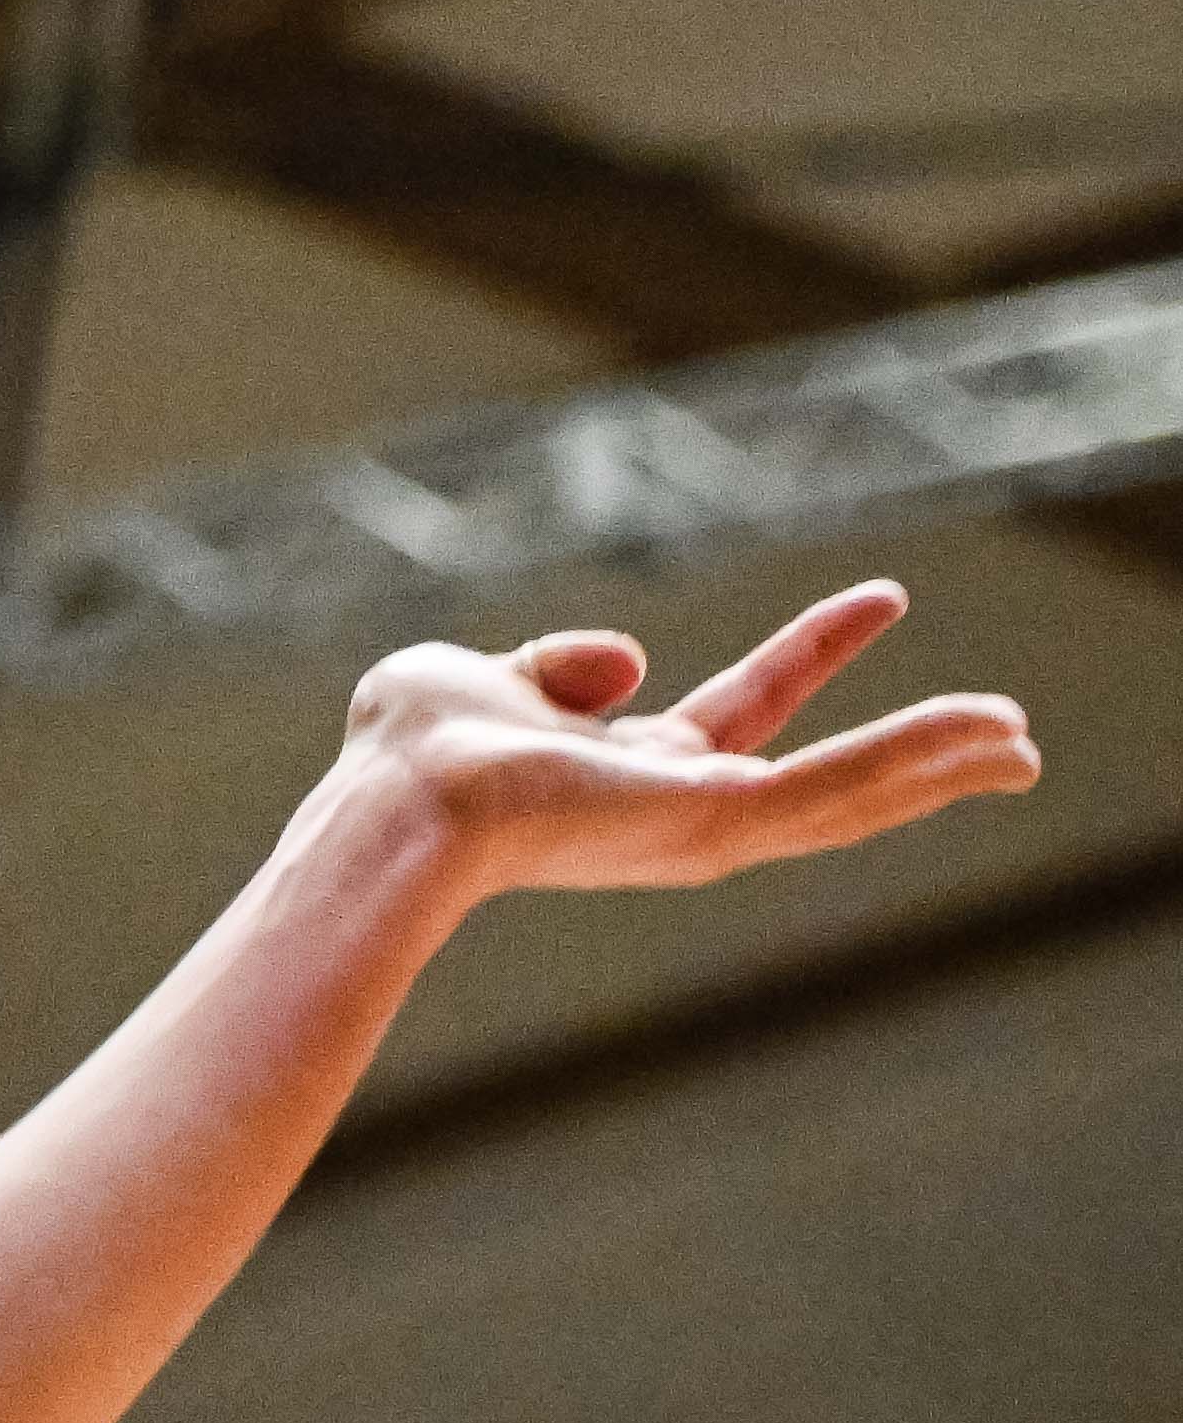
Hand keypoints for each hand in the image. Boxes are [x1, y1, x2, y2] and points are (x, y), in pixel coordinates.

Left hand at [347, 581, 1033, 900]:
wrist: (397, 800)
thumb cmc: (411, 753)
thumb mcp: (488, 677)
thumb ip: (560, 663)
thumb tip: (632, 656)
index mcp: (630, 772)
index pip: (747, 709)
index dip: (815, 652)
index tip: (884, 595)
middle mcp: (678, 809)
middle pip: (826, 778)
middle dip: (916, 756)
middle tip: (1009, 732)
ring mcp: (703, 827)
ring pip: (851, 796)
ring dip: (940, 768)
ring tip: (1025, 746)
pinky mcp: (718, 827)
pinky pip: (835, 789)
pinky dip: (911, 765)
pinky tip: (983, 746)